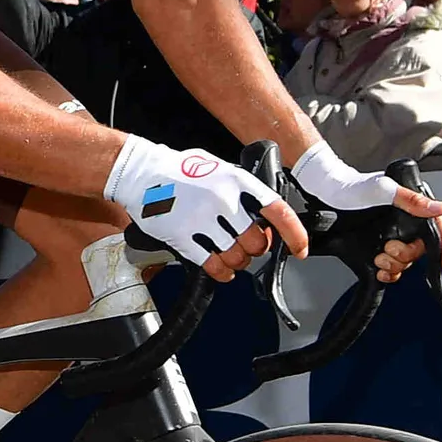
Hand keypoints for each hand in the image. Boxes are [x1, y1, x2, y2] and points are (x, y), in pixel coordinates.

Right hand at [108, 140, 303, 276]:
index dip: (295, 234)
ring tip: (227, 252)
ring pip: (237, 257)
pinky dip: (221, 272)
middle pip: (257, 243)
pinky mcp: (183, 237)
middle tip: (245, 245)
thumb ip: (241, 190)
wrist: (141, 172)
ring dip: (236, 261)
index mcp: (237, 180)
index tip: (300, 249)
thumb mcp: (218, 168)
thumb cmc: (179, 170)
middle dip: (255, 250)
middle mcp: (223, 200)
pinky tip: (219, 267)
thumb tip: (264, 215)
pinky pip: (213, 266)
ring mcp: (202, 219)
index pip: (278, 211)